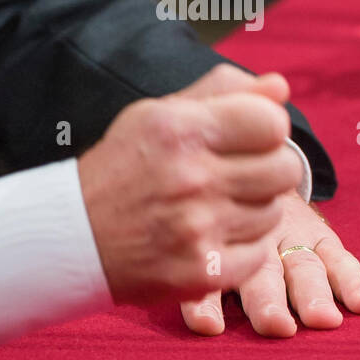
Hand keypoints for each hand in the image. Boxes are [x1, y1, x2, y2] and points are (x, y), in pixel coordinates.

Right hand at [80, 63, 304, 305]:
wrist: (75, 234)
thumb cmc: (123, 165)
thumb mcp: (158, 114)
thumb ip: (221, 93)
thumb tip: (279, 87)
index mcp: (179, 129)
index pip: (271, 122)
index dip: (267, 125)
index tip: (250, 133)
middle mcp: (191, 177)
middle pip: (284, 169)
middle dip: (269, 166)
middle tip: (239, 170)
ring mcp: (198, 228)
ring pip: (273, 212)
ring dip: (254, 206)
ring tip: (218, 202)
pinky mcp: (202, 272)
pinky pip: (260, 255)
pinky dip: (244, 246)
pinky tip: (214, 234)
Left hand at [181, 190, 359, 335]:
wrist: (243, 160)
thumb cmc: (206, 202)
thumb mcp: (185, 213)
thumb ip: (177, 248)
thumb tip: (172, 305)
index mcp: (213, 235)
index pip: (208, 271)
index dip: (206, 303)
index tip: (207, 326)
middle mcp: (252, 236)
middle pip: (259, 272)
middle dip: (267, 301)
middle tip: (276, 325)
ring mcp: (288, 235)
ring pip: (300, 267)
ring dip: (310, 294)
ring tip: (320, 318)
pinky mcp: (318, 234)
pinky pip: (338, 258)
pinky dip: (352, 281)